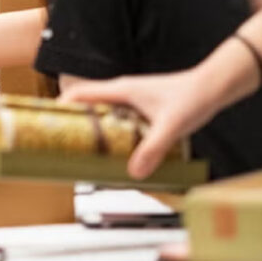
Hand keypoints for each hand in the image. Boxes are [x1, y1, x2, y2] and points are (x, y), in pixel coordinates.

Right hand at [60, 69, 209, 179]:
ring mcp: (131, 99)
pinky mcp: (142, 107)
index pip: (80, 93)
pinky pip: (117, 118)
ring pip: (102, 112)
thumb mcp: (171, 126)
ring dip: (92, 128)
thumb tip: (134, 173)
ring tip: (85, 151)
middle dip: (73, 122)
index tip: (48, 122)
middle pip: (86, 104)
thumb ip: (152, 148)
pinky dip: (110, 132)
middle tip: (63, 144)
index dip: (61, 105)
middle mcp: (122, 91)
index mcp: (121, 89)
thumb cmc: (193, 97)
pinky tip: (117, 150)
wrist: (213, 87)